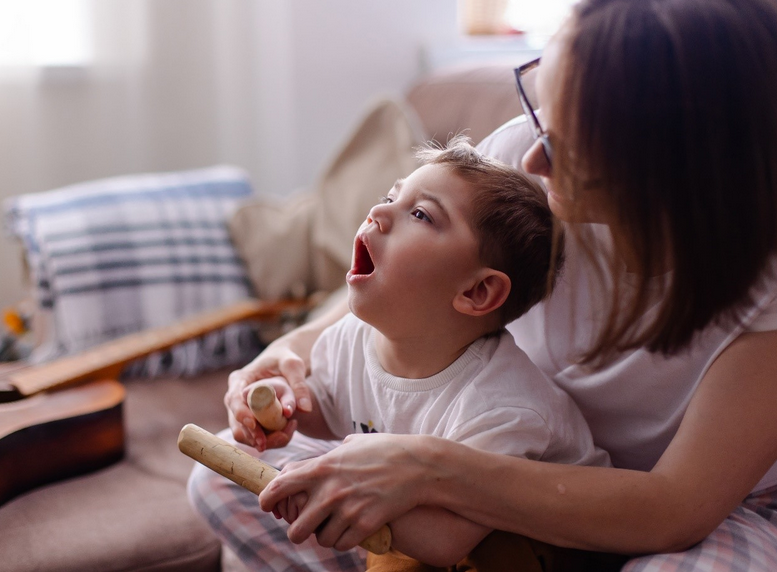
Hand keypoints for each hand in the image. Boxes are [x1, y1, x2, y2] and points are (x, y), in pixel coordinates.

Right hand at [225, 337, 312, 449]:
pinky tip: (285, 434)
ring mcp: (240, 410)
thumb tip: (305, 409)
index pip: (233, 399)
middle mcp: (235, 396)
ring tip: (285, 436)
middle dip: (252, 435)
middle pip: (236, 421)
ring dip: (261, 440)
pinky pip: (253, 437)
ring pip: (243, 434)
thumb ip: (299, 385)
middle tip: (273, 441)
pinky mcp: (248, 420)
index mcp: (240, 378)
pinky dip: (267, 440)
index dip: (241, 414)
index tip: (254, 424)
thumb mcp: (294, 366)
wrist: (283, 364)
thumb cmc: (286, 360)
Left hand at [259, 433, 435, 550]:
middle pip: (296, 529)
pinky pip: (342, 544)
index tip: (266, 505)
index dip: (267, 499)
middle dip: (298, 531)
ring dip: (325, 536)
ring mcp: (348, 509)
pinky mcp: (365, 524)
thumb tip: (316, 461)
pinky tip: (351, 530)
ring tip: (335, 526)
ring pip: (320, 540)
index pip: (279, 487)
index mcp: (322, 467)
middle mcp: (330, 491)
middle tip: (306, 527)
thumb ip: (330, 455)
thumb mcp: (353, 444)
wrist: (419, 466)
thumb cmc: (387, 450)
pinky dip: (344, 541)